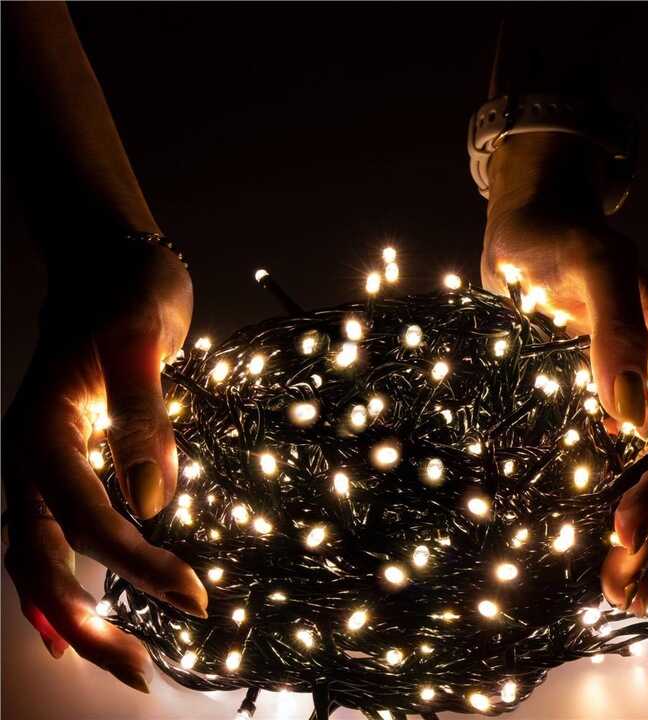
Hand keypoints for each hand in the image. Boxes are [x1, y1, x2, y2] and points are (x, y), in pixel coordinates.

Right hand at [2, 242, 207, 692]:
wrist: (110, 263)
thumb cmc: (128, 293)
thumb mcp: (142, 343)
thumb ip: (143, 419)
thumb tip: (154, 505)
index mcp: (43, 430)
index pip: (89, 518)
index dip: (139, 565)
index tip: (195, 599)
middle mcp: (32, 454)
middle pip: (43, 558)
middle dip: (89, 621)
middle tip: (136, 674)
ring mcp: (45, 459)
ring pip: (41, 555)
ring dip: (74, 611)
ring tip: (116, 659)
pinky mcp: (69, 458)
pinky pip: (52, 532)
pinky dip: (62, 580)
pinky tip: (76, 617)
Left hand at [483, 134, 647, 614]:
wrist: (530, 233)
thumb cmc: (560, 240)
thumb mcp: (594, 268)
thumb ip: (616, 329)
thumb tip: (624, 410)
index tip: (624, 534)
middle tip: (617, 589)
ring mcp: (643, 403)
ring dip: (643, 537)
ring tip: (615, 590)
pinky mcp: (607, 410)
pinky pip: (624, 470)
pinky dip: (621, 511)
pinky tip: (607, 550)